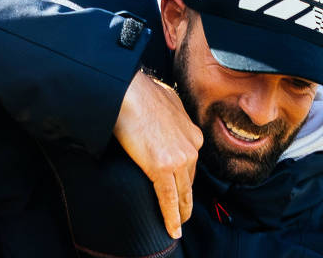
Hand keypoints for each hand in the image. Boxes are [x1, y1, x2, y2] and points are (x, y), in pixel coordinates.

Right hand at [114, 70, 200, 238]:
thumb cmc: (142, 92)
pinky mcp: (162, 168)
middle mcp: (191, 147)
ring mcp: (179, 159)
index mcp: (193, 133)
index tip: (181, 189)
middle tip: (182, 213)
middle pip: (188, 181)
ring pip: (182, 194)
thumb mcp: (168, 101)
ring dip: (181, 213)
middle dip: (186, 199)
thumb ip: (172, 115)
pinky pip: (168, 199)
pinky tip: (172, 229)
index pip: (191, 164)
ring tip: (177, 226)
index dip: (185, 179)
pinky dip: (171, 217)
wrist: (129, 91)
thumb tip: (166, 117)